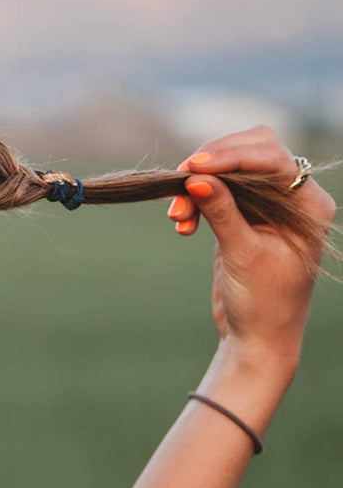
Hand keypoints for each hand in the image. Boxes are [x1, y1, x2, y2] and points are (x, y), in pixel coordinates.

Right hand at [166, 125, 335, 360]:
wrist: (257, 338)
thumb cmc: (264, 303)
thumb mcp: (243, 255)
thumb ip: (221, 211)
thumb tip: (195, 176)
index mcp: (309, 205)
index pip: (273, 158)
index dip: (232, 156)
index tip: (195, 166)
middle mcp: (291, 197)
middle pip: (250, 150)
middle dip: (212, 162)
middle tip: (182, 179)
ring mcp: (266, 202)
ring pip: (226, 166)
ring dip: (197, 184)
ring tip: (177, 215)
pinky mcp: (241, 210)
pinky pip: (213, 186)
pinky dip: (194, 198)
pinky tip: (182, 223)